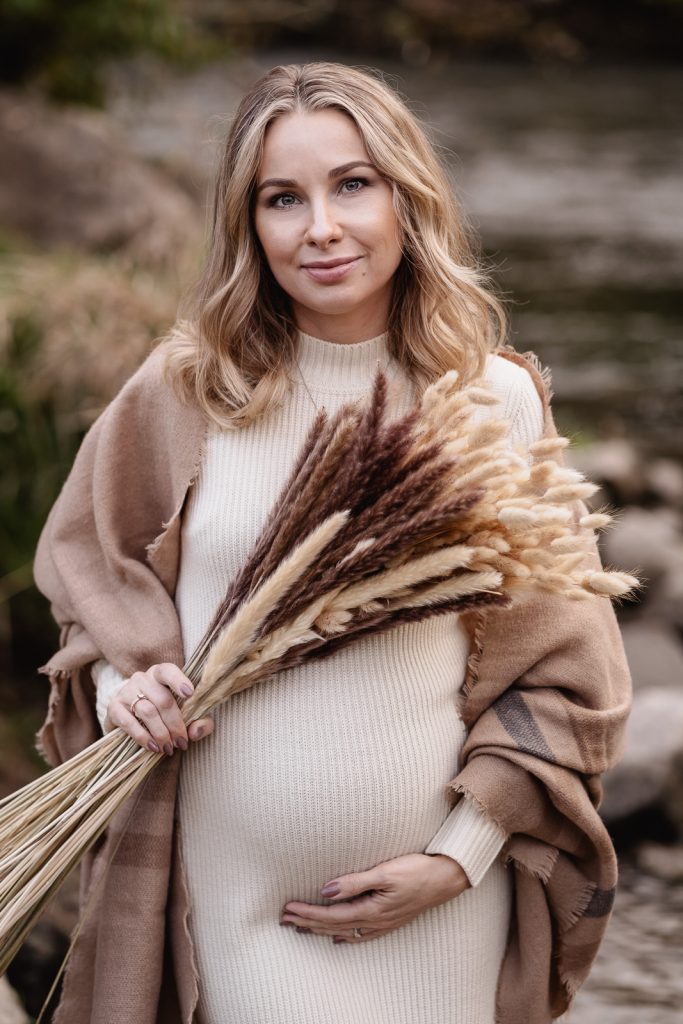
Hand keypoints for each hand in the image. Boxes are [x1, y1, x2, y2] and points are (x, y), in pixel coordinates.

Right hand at [104, 663, 214, 754]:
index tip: (189, 694)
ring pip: (148, 712)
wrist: (129, 719)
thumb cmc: (164, 714)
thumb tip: (195, 732)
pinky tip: (153, 747)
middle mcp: (142, 678)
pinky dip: (143, 737)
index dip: (179, 681)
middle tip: (181, 743)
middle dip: (175, 724)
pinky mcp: (114, 707)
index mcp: (160, 674)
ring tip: (168, 748)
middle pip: (163, 700)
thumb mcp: (186, 716)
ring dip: (161, 733)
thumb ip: (200, 722)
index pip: (168, 671)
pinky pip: (129, 723)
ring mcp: (126, 691)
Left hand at [280, 853, 470, 942]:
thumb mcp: (385, 871)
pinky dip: (345, 936)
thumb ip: (355, 882)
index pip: (331, 914)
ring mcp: (383, 924)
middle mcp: (375, 921)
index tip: (288, 909)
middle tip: (284, 919)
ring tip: (301, 927)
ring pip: (345, 931)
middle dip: (308, 922)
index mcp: (371, 909)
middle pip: (334, 925)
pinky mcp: (391, 920)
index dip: (308, 913)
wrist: (447, 878)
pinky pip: (361, 934)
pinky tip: (338, 938)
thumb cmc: (417, 870)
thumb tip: (326, 890)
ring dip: (321, 929)